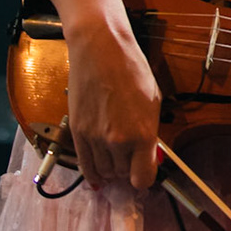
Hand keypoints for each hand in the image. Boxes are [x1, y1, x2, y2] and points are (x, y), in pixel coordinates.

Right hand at [63, 20, 162, 190]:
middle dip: (129, 169)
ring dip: (112, 169)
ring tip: (116, 158)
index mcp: (142, 134)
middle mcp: (118, 141)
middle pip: (123, 175)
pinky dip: (92, 173)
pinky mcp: (77, 133)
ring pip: (104, 172)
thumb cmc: (130, 70)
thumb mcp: (153, 102)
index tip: (145, 174)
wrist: (100, 52)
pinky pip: (84, 165)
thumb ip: (150, 133)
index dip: (145, 179)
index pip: (143, 178)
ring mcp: (95, 139)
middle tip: (132, 158)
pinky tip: (98, 175)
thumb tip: (149, 155)